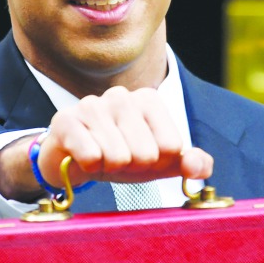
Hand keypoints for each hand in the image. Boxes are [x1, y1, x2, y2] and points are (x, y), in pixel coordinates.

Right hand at [36, 85, 212, 189]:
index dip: (157, 163)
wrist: (71, 159)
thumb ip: (189, 164)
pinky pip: (91, 157)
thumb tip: (198, 168)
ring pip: (118, 158)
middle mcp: (121, 95)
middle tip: (117, 159)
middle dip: (132, 167)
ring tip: (100, 157)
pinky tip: (81, 156)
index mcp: (149, 99)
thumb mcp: (159, 163)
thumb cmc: (119, 156)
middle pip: (146, 154)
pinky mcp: (65, 120)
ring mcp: (91, 105)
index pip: (172, 147)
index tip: (140, 156)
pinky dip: (89, 167)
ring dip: (109, 168)